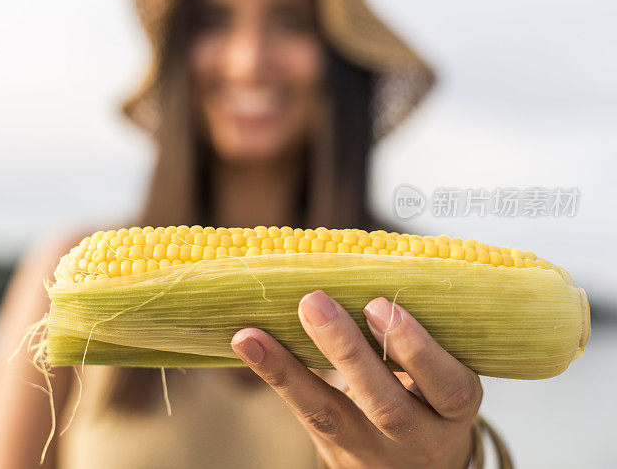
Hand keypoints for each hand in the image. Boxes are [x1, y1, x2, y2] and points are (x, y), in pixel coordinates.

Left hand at [231, 290, 481, 468]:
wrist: (416, 463)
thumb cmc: (430, 395)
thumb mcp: (443, 371)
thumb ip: (417, 330)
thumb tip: (368, 255)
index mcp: (455, 408)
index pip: (448, 387)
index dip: (417, 350)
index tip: (381, 306)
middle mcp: (419, 438)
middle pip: (387, 406)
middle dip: (349, 352)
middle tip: (317, 302)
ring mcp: (374, 449)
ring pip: (334, 416)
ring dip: (293, 369)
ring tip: (257, 331)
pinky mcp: (335, 450)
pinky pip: (303, 414)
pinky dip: (274, 374)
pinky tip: (248, 342)